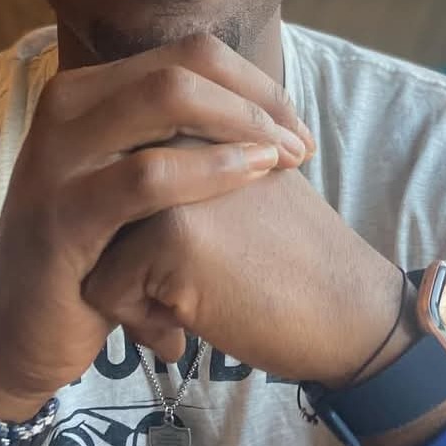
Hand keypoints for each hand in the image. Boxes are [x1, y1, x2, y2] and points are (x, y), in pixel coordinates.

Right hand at [0, 34, 315, 413]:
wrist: (21, 335)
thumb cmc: (95, 258)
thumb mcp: (132, 185)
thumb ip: (177, 142)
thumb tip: (259, 108)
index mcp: (87, 93)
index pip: (188, 54)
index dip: (255, 83)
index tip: (296, 129)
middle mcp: (65, 109)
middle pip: (182, 65)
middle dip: (257, 99)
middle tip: (301, 146)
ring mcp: (57, 158)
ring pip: (166, 99)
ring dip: (242, 124)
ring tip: (286, 161)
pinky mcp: (61, 216)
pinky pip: (147, 176)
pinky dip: (210, 171)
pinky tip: (252, 179)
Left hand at [81, 161, 403, 386]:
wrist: (350, 316)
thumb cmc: (291, 264)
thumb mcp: (242, 191)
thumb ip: (188, 170)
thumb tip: (113, 179)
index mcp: (194, 122)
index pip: (114, 181)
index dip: (140, 231)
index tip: (197, 253)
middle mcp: (179, 138)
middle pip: (98, 212)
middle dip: (125, 256)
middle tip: (192, 279)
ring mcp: (172, 179)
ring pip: (95, 250)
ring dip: (133, 288)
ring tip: (195, 299)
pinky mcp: (169, 232)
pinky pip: (105, 292)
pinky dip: (141, 322)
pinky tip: (193, 324)